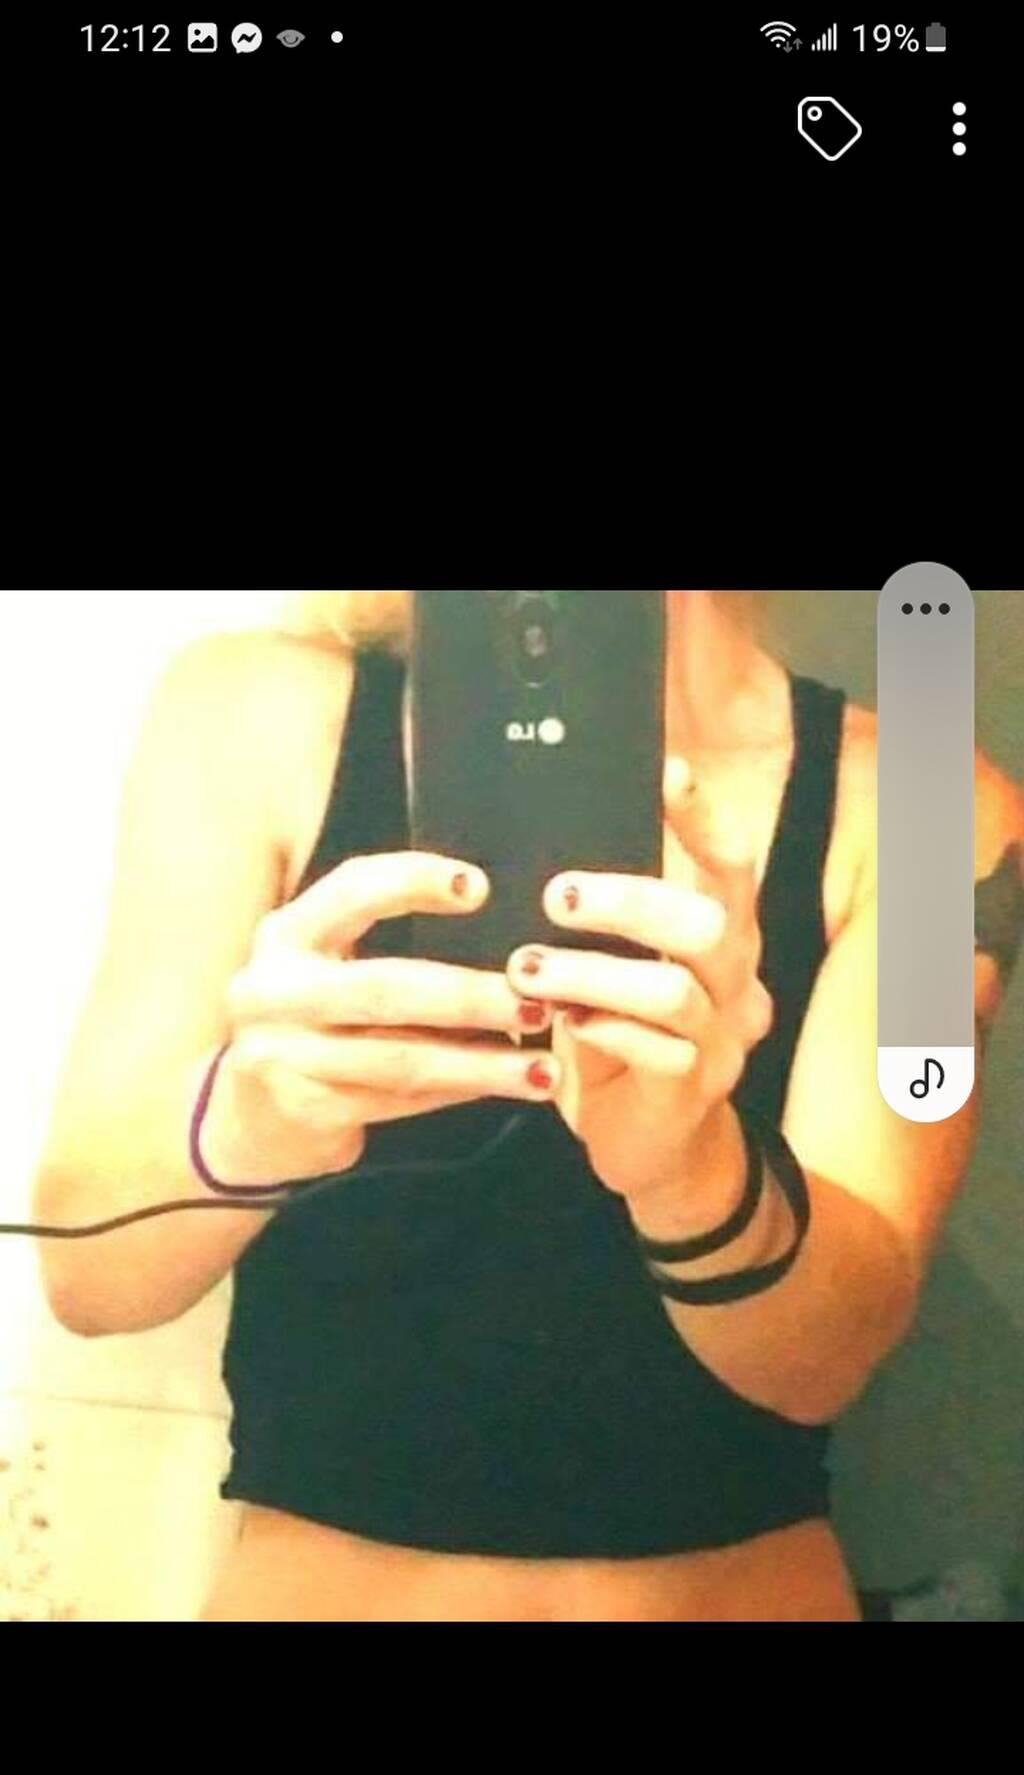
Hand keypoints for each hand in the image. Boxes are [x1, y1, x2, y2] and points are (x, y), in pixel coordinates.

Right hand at [200, 851, 562, 1188]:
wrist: (246, 1119)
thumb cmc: (312, 1023)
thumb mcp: (324, 966)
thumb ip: (383, 940)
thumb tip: (500, 936)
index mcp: (285, 935)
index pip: (351, 890)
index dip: (412, 881)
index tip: (478, 887)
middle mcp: (273, 989)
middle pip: (385, 988)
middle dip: (469, 996)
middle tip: (537, 1002)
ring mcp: (281, 1054)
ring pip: (400, 1058)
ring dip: (480, 1065)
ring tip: (542, 1069)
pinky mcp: (304, 1110)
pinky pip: (397, 1100)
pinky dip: (455, 1093)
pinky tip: (500, 1089)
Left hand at [505, 758, 773, 1207]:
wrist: (650, 1146)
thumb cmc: (618, 1037)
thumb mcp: (613, 969)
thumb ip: (598, 921)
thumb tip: (538, 853)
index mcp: (722, 936)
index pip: (729, 864)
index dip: (701, 817)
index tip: (664, 770)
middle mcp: (738, 981)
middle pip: (709, 923)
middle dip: (628, 901)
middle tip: (556, 896)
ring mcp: (723, 1040)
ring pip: (671, 990)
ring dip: (592, 973)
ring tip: (528, 969)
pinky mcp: (693, 1091)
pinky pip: (656, 1053)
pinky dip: (601, 1032)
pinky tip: (562, 1027)